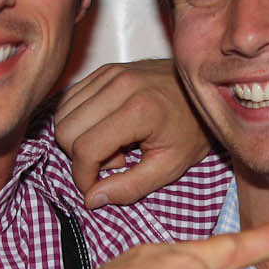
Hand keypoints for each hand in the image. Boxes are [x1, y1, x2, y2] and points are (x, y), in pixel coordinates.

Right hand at [54, 60, 211, 206]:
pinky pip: (70, 100)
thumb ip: (130, 187)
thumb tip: (92, 198)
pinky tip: (108, 128)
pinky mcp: (105, 70)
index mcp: (139, 110)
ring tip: (114, 144)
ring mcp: (110, 73)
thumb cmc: (193, 129)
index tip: (95, 187)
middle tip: (115, 161)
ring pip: (62, 115)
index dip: (83, 176)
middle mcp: (120, 85)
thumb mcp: (170, 167)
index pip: (85, 148)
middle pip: (65, 131)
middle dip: (81, 157)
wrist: (206, 90)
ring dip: (80, 139)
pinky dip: (80, 122)